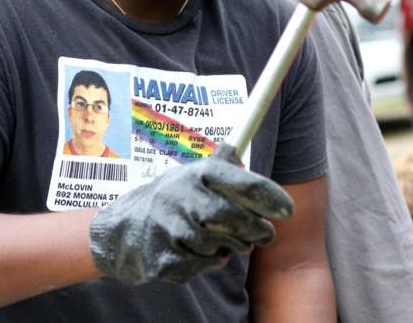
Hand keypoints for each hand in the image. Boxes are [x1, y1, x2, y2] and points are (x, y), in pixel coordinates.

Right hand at [89, 143, 293, 284]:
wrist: (124, 229)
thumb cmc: (171, 198)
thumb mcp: (192, 174)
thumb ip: (219, 164)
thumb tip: (236, 147)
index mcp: (194, 174)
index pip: (238, 181)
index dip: (267, 195)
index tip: (287, 209)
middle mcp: (180, 196)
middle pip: (232, 217)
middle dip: (256, 229)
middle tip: (265, 234)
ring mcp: (169, 227)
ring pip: (219, 244)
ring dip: (231, 247)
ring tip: (227, 240)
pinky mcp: (163, 257)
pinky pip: (201, 264)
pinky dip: (209, 261)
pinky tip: (202, 252)